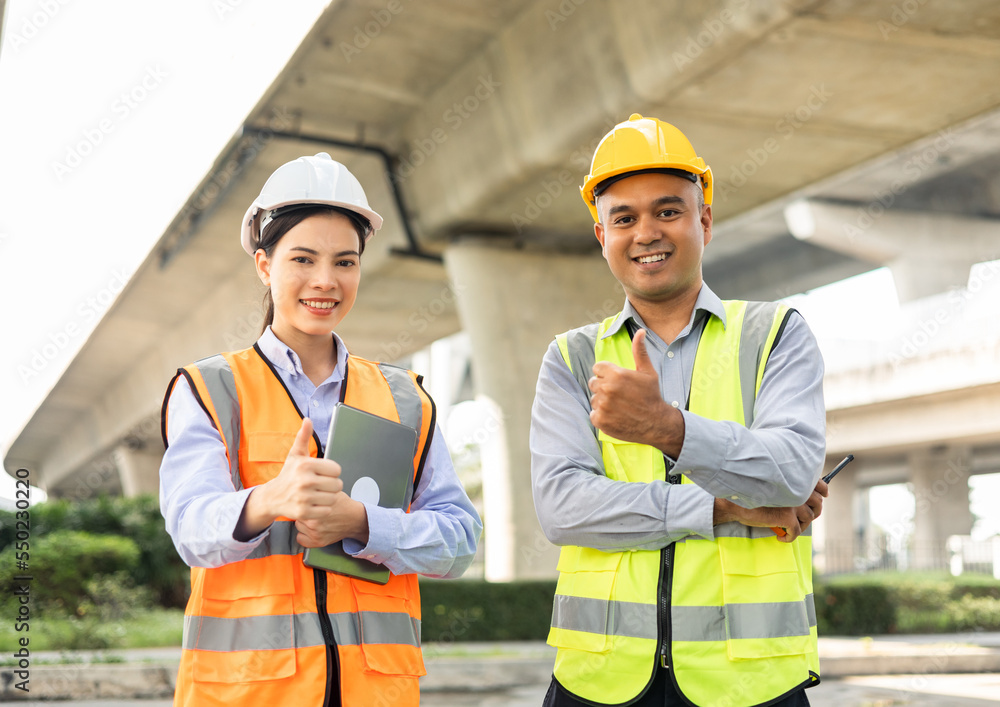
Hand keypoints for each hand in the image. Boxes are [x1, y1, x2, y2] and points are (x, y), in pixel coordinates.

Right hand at [236, 418, 343, 541]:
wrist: (272, 497)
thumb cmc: (289, 474)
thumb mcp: (295, 454)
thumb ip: (303, 437)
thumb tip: (307, 420)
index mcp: (306, 465)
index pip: (337, 469)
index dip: (332, 472)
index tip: (323, 473)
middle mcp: (304, 481)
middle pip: (337, 485)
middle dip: (332, 485)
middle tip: (321, 485)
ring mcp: (303, 498)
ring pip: (333, 498)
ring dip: (328, 497)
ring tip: (318, 494)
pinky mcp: (303, 513)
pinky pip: (326, 510)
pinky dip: (323, 509)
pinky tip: (314, 503)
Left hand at [295, 495, 369, 547]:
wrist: (355, 519)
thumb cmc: (343, 505)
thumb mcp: (330, 491)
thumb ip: (315, 490)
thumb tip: (301, 488)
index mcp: (316, 507)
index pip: (298, 503)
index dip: (303, 501)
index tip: (305, 502)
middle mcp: (314, 522)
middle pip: (297, 515)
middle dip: (303, 512)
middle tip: (312, 510)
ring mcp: (316, 533)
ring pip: (298, 526)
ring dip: (303, 523)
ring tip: (314, 519)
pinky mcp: (318, 542)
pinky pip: (300, 539)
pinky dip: (304, 536)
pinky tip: (311, 530)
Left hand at [588, 329, 683, 453]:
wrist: (656, 423)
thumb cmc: (651, 396)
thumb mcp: (647, 372)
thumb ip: (639, 351)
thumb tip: (640, 331)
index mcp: (616, 374)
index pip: (597, 368)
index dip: (607, 374)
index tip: (618, 381)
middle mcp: (607, 388)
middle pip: (594, 382)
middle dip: (604, 387)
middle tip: (620, 394)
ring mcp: (602, 405)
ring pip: (594, 399)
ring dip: (602, 402)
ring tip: (619, 406)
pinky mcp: (600, 420)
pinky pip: (593, 413)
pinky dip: (602, 416)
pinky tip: (616, 416)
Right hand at [714, 479, 828, 542]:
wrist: (734, 502)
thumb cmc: (750, 493)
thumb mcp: (772, 485)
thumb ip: (787, 486)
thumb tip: (805, 496)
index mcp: (793, 479)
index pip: (819, 484)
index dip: (823, 491)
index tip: (823, 495)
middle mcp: (796, 489)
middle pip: (817, 504)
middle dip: (813, 512)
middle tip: (803, 518)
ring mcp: (793, 503)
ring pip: (808, 519)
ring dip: (801, 526)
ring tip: (788, 528)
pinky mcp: (787, 517)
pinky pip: (796, 531)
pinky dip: (789, 537)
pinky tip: (780, 537)